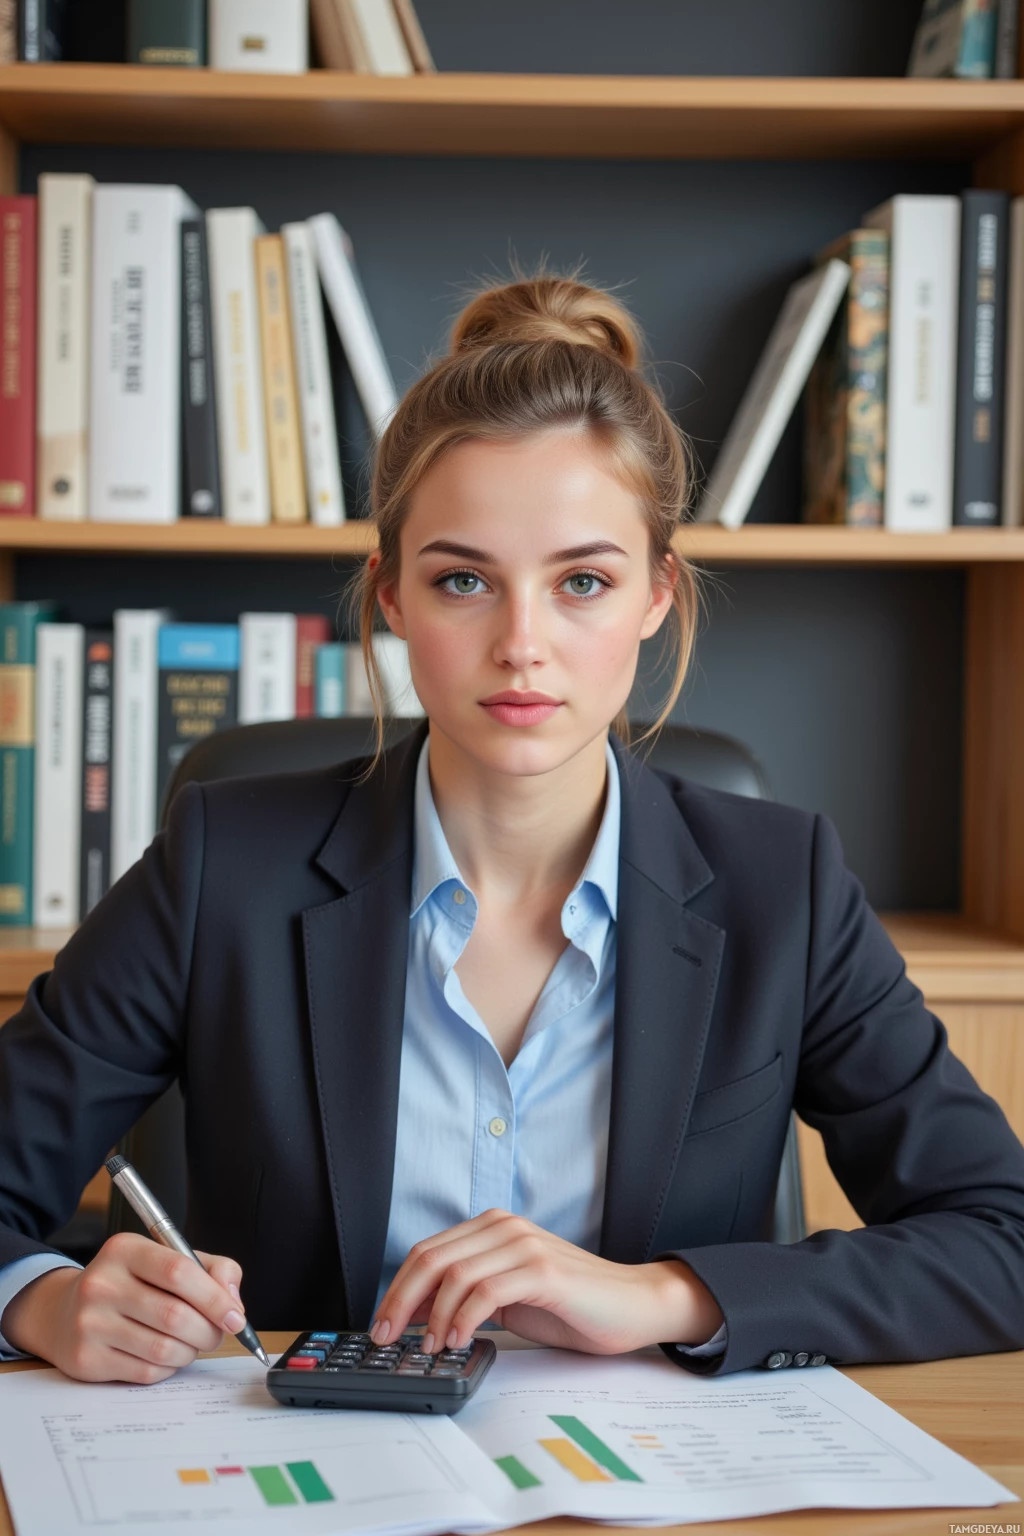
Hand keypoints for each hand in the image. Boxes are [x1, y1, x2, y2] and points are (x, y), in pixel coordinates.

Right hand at [1, 1233, 246, 1382]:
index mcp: (125, 1250)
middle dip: (209, 1331)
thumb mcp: (166, 1260)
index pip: (179, 1271)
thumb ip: (211, 1270)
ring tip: (191, 1343)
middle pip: (175, 1315)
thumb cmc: (131, 1284)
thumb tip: (233, 1303)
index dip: (215, 1298)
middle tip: (217, 1334)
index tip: (235, 1317)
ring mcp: (90, 1323)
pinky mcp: (86, 1359)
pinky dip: (168, 1367)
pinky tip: (165, 1355)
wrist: (65, 1313)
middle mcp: (102, 1283)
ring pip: (164, 1348)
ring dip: (190, 1351)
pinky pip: (146, 1371)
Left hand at [369, 1208, 724, 1355]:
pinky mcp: (542, 1270)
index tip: (381, 1324)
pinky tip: (457, 1340)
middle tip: (387, 1337)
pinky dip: (463, 1317)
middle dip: (400, 1300)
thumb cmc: (571, 1305)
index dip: (397, 1288)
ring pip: (454, 1274)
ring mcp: (524, 1245)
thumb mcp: (507, 1298)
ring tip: (429, 1346)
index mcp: (492, 1228)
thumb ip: (466, 1296)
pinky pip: (487, 1291)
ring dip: (432, 1315)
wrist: (632, 1306)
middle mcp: (504, 1228)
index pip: (427, 1251)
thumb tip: (415, 1313)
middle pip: (431, 1258)